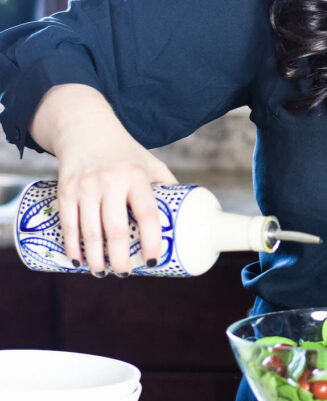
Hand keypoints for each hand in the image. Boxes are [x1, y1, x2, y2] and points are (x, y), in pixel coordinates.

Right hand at [30, 85, 176, 274]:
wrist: (85, 127)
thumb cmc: (123, 151)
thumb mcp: (150, 163)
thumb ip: (166, 187)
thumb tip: (186, 218)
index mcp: (136, 176)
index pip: (147, 214)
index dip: (151, 240)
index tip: (152, 261)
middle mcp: (111, 181)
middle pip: (115, 229)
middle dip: (119, 258)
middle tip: (124, 273)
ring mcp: (86, 186)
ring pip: (90, 231)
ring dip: (95, 258)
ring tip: (103, 272)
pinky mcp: (66, 189)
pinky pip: (68, 223)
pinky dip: (72, 246)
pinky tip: (77, 261)